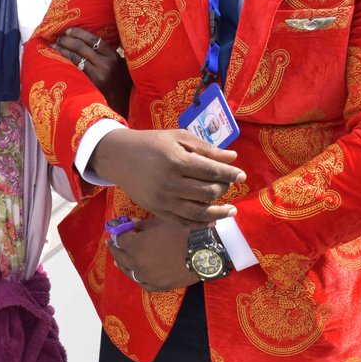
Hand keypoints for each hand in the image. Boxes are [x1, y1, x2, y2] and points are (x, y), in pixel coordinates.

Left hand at [52, 28, 131, 116]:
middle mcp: (106, 63)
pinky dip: (64, 63)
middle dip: (66, 40)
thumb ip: (108, 55)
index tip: (68, 30)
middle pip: (81, 46)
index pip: (94, 39)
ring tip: (53, 46)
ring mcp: (98, 75)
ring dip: (62, 50)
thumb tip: (89, 43)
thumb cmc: (121, 85)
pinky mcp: (91, 85)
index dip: (79, 33)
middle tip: (57, 38)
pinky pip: (74, 70)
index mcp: (114, 56)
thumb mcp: (120, 66)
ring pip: (75, 57)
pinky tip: (57, 60)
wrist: (124, 106)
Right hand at [90, 128, 243, 225]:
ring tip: (231, 210)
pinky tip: (212, 220)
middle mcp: (170, 183)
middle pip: (207, 192)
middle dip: (223, 189)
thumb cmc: (151, 143)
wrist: (119, 157)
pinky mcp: (157, 210)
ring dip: (218, 213)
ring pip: (198, 212)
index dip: (229, 174)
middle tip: (228, 184)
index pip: (211, 171)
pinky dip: (200, 223)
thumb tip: (232, 157)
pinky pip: (183, 222)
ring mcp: (163, 200)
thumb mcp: (177, 137)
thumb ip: (206, 148)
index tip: (242, 175)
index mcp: (176, 160)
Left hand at [107, 217, 198, 291]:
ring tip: (118, 259)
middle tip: (112, 242)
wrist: (204, 251)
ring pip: (129, 271)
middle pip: (120, 256)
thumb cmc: (181, 232)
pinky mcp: (158, 286)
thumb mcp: (160, 222)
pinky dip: (137, 276)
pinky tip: (135, 273)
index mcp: (135, 247)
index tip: (117, 229)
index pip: (120, 239)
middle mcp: (137, 264)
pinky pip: (142, 283)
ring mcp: (147, 277)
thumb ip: (142, 225)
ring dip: (123, 263)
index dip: (118, 232)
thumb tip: (132, 225)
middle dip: (115, 248)